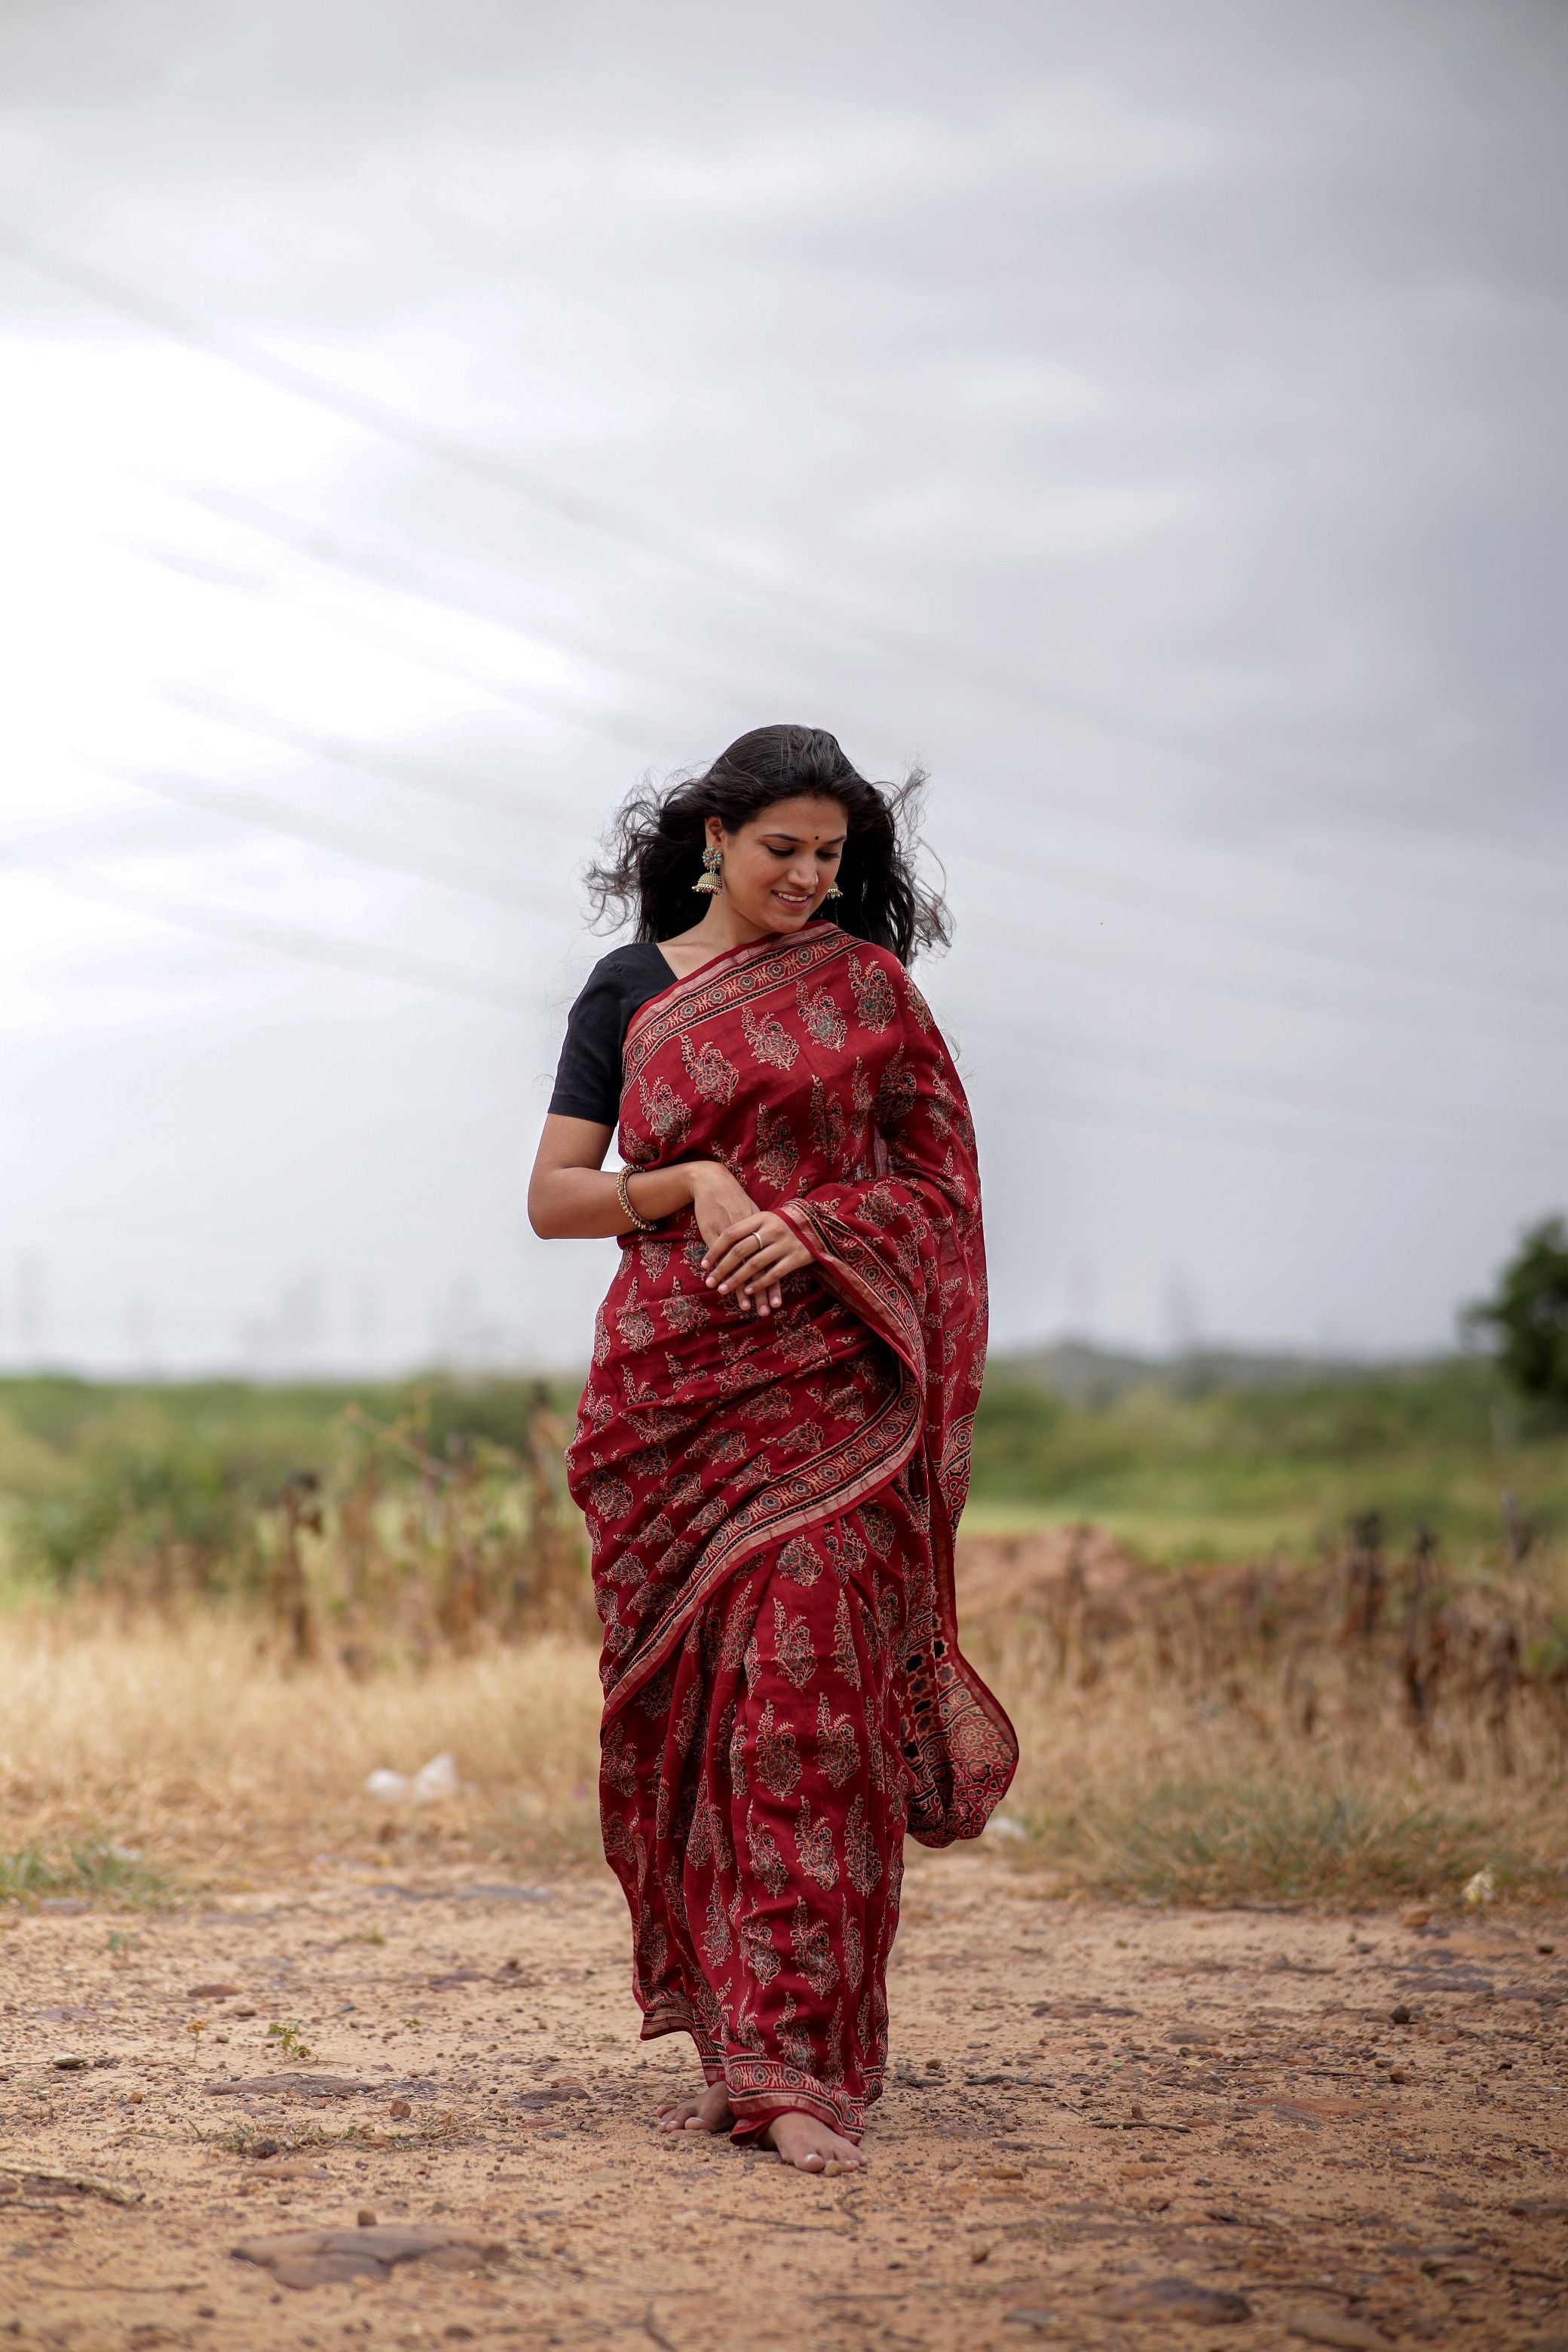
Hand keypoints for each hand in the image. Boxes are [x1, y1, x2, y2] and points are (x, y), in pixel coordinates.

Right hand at [686, 1164, 784, 1316]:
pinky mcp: (715, 1232)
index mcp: (764, 1231)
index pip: (772, 1263)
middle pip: (759, 1268)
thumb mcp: (753, 1214)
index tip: (777, 1302)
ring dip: (741, 1288)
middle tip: (765, 1311)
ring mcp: (734, 1234)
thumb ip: (763, 1233)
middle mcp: (751, 1234)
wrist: (713, 1182)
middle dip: (762, 1292)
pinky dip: (721, 1272)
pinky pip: (720, 1257)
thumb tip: (774, 1251)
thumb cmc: (734, 1199)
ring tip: (746, 1307)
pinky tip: (721, 1287)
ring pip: (740, 1266)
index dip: (774, 1283)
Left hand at [702, 1208, 813, 1317]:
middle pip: (740, 1251)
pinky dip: (759, 1284)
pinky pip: (774, 1273)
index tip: (704, 1265)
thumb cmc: (783, 1221)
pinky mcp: (797, 1257)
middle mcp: (772, 1229)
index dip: (716, 1250)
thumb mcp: (765, 1218)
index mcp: (760, 1217)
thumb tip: (718, 1244)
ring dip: (737, 1280)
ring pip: (755, 1265)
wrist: (816, 1221)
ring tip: (723, 1290)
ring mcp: (785, 1243)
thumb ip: (746, 1228)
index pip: (731, 1234)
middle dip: (722, 1269)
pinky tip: (748, 1292)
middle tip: (710, 1283)